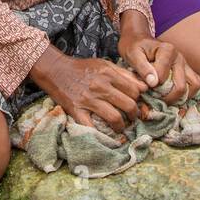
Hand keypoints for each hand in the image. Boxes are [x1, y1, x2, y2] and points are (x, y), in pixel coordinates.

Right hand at [28, 47, 146, 131]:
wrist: (55, 70)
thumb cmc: (82, 68)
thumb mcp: (104, 64)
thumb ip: (124, 74)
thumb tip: (144, 87)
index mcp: (109, 73)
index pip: (135, 90)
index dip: (139, 99)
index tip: (137, 104)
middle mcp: (100, 86)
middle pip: (128, 105)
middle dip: (134, 115)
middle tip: (132, 118)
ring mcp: (88, 99)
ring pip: (115, 118)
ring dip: (121, 126)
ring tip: (121, 128)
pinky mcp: (76, 110)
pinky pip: (92, 127)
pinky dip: (100, 134)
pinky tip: (105, 135)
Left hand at [119, 33, 199, 105]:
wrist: (138, 39)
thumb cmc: (134, 47)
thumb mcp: (133, 54)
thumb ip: (143, 68)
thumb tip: (154, 83)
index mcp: (168, 51)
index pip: (163, 77)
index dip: (152, 87)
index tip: (143, 88)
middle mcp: (180, 58)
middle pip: (181, 86)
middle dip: (167, 98)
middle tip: (154, 100)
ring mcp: (185, 64)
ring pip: (194, 86)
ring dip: (181, 98)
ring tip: (166, 101)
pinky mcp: (187, 70)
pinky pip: (195, 85)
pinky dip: (188, 95)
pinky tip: (175, 99)